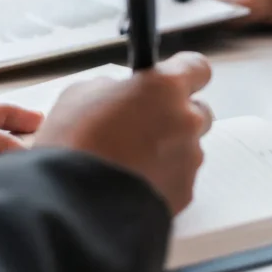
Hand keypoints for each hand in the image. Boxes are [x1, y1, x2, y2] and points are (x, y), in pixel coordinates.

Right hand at [35, 52, 213, 213]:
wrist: (74, 204)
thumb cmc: (74, 144)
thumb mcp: (81, 94)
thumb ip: (113, 88)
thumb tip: (119, 94)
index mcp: (165, 87)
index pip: (197, 67)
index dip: (183, 73)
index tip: (170, 79)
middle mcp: (186, 120)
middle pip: (198, 111)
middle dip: (176, 115)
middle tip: (144, 125)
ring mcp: (189, 159)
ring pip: (188, 147)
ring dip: (168, 149)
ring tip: (130, 161)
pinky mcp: (185, 193)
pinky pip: (179, 178)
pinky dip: (163, 178)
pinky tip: (133, 182)